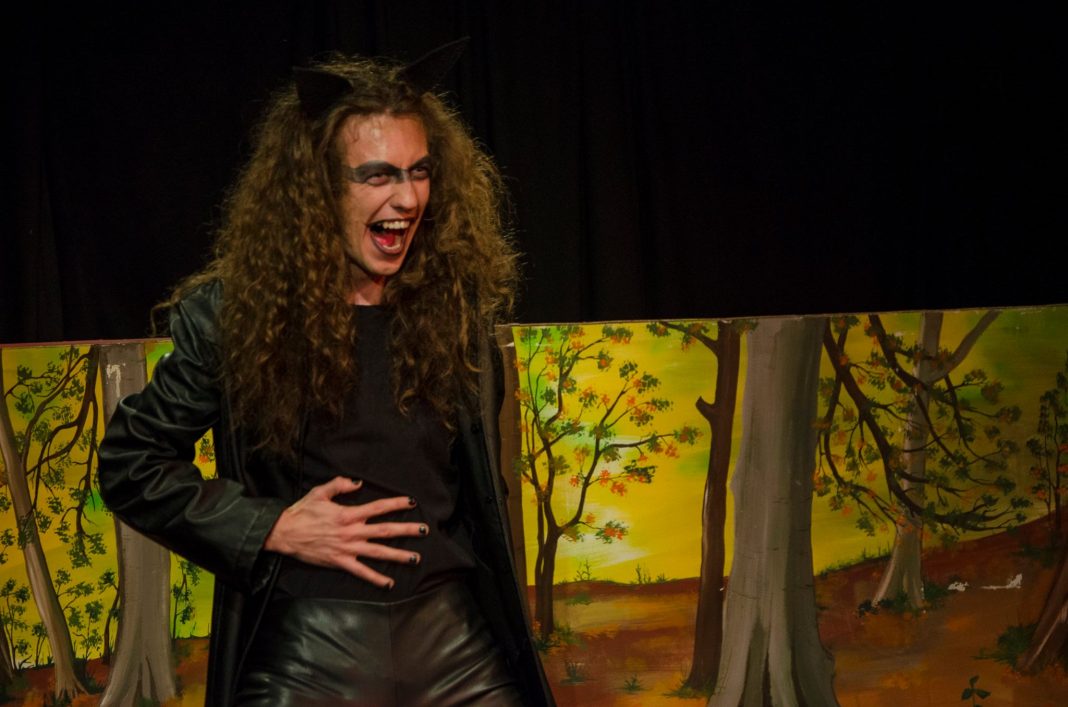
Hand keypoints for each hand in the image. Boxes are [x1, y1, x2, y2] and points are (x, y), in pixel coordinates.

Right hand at [263, 476, 426, 588]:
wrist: (284, 534)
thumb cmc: (302, 512)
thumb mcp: (320, 492)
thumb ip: (340, 485)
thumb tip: (358, 482)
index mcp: (349, 514)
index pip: (378, 507)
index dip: (396, 503)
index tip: (412, 502)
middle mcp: (352, 532)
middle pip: (385, 530)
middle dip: (407, 530)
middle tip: (424, 530)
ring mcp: (348, 549)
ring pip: (379, 552)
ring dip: (399, 555)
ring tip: (416, 558)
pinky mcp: (340, 562)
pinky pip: (362, 572)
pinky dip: (376, 578)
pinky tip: (389, 583)